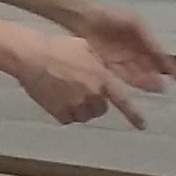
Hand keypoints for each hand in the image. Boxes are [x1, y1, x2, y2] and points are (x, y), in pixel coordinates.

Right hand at [18, 34, 145, 127]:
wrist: (32, 57)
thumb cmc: (56, 49)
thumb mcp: (86, 49)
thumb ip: (99, 64)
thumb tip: (104, 72)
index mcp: (101, 79)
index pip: (123, 101)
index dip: (134, 115)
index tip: (142, 126)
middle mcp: (91, 94)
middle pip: (100, 109)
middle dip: (94, 104)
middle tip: (81, 93)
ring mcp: (75, 104)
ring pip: (84, 116)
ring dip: (79, 109)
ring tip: (66, 94)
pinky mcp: (59, 112)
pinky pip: (67, 119)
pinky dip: (64, 113)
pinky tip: (56, 99)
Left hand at [76, 3, 175, 91]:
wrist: (84, 17)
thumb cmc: (111, 16)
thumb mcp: (135, 23)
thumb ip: (147, 38)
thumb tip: (161, 52)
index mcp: (143, 39)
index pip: (159, 55)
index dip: (170, 66)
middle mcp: (134, 51)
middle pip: (148, 67)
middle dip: (156, 77)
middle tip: (163, 88)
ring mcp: (121, 58)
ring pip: (136, 72)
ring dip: (146, 81)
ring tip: (155, 88)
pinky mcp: (108, 63)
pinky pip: (122, 73)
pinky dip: (131, 79)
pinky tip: (140, 85)